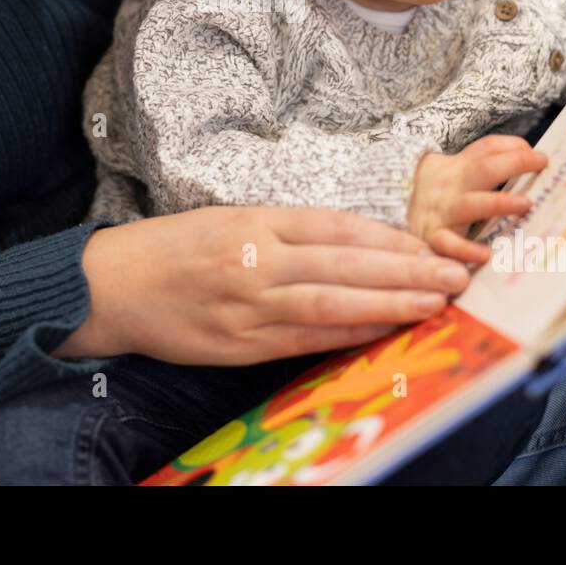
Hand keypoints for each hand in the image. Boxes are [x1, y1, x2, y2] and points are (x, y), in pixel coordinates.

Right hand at [52, 205, 481, 365]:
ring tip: (434, 303)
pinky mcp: (239, 346)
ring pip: (332, 305)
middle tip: (454, 275)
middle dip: (405, 271)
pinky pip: (304, 341)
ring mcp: (248, 307)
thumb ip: (287, 230)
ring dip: (389, 305)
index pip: (335, 227)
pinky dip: (348, 336)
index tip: (427, 244)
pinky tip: (383, 331)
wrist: (111, 286)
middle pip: (345, 265)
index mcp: (255, 222)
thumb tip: (357, 244)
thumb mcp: (229, 218)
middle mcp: (255, 262)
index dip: (387, 238)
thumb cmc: (174, 247)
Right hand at [405, 135, 547, 260]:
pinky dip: (466, 250)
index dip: (514, 148)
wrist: (380, 207)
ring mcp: (442, 211)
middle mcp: (451, 186)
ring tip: (525, 204)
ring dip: (499, 202)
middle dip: (513, 164)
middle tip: (539, 165)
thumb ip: (483, 165)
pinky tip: (486, 255)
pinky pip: (449, 244)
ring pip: (472, 204)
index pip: (487, 149)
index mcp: (457, 169)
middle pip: (484, 169)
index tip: (541, 156)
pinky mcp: (431, 237)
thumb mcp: (451, 172)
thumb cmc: (431, 194)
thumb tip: (528, 157)